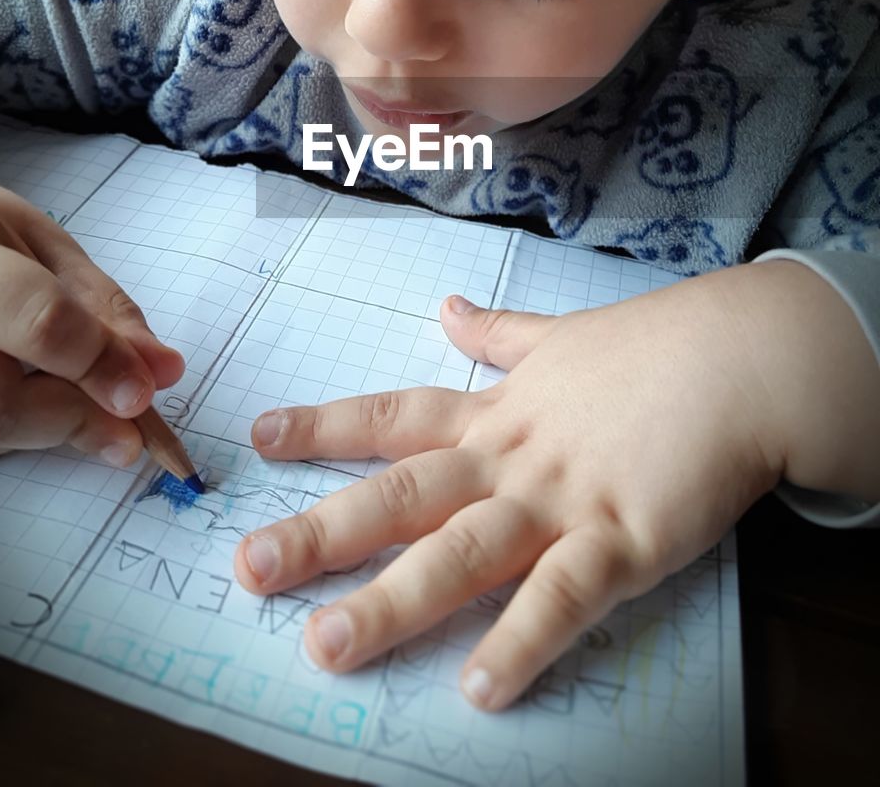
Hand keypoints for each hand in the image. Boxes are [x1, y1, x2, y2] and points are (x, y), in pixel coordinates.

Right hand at [0, 121, 183, 467]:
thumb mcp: (39, 240)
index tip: (144, 389)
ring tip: (63, 384)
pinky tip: (10, 388)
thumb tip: (160, 370)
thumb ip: (99, 303)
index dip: (96, 360)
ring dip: (46, 428)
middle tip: (130, 433)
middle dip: (76, 421)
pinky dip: (9, 434)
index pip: (30, 318)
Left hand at [234, 282, 784, 708]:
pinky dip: (522, 639)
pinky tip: (479, 687)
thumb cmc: (654, 347)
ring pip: (463, 551)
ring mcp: (563, 498)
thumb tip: (446, 306)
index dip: (324, 427)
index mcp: (498, 412)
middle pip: (404, 493)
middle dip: (324, 531)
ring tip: (328, 644)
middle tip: (250, 567)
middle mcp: (512, 456)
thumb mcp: (562, 336)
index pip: (395, 416)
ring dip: (393, 600)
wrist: (743, 358)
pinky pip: (565, 596)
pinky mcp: (624, 538)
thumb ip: (499, 334)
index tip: (260, 437)